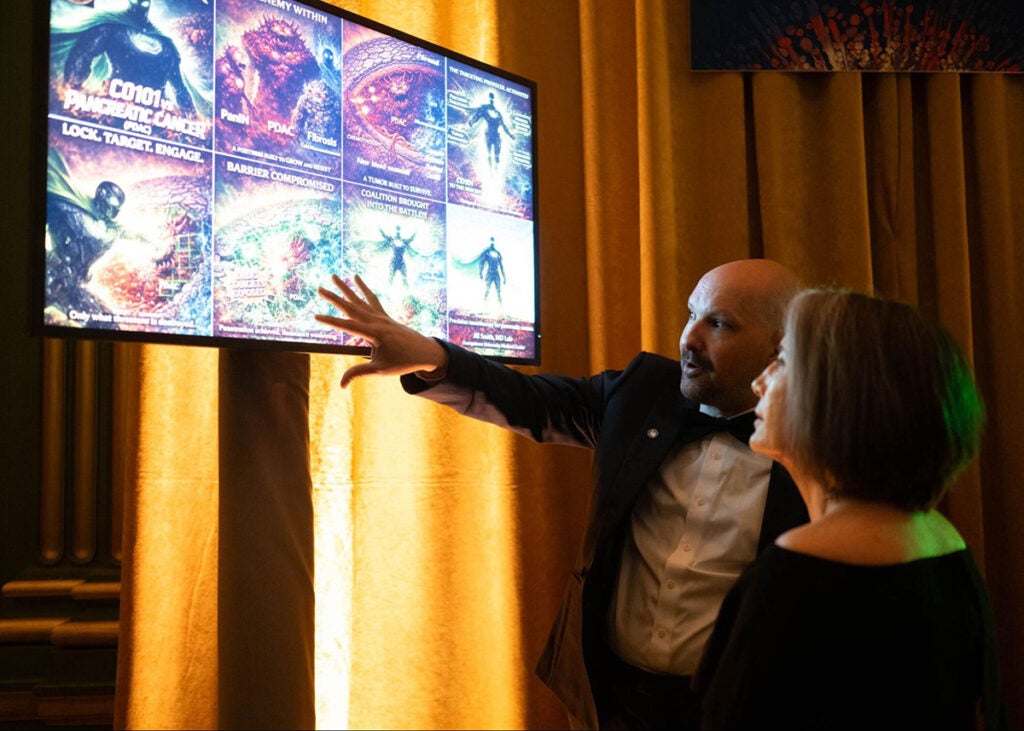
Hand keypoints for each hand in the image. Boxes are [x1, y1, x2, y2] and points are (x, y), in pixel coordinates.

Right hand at [315, 274, 447, 387]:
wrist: (424, 352)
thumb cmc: (403, 362)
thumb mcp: (381, 370)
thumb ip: (359, 373)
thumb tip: (341, 385)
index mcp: (376, 334)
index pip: (349, 327)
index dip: (332, 322)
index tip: (316, 316)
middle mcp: (378, 322)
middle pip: (352, 308)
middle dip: (334, 299)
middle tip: (319, 289)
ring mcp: (382, 317)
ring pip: (360, 300)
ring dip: (346, 288)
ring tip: (334, 276)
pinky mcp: (384, 316)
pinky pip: (372, 299)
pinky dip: (363, 289)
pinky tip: (356, 278)